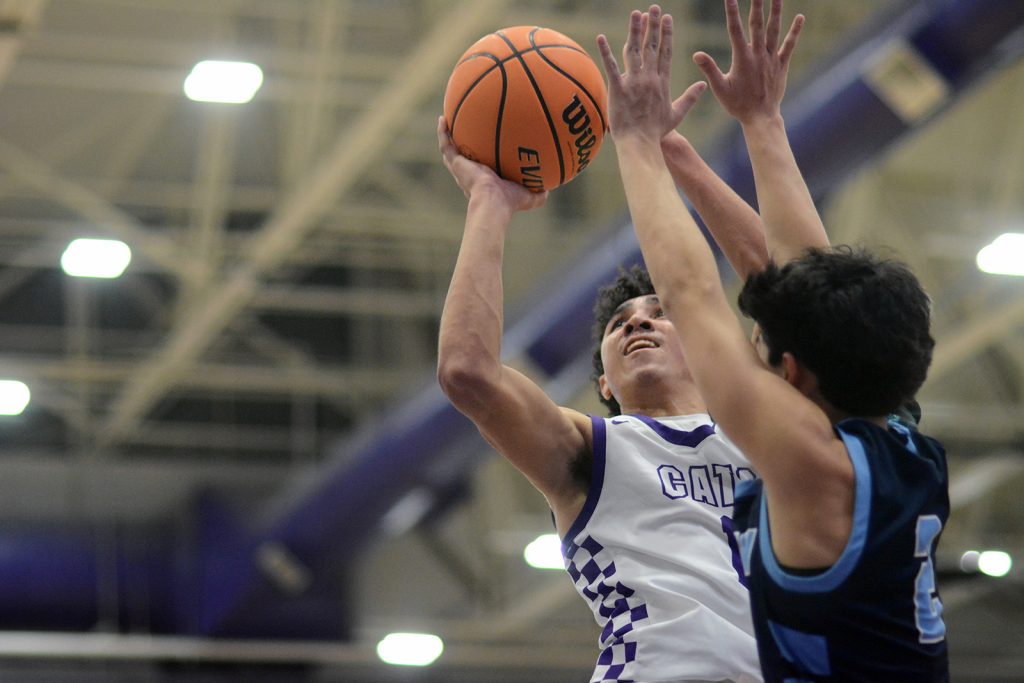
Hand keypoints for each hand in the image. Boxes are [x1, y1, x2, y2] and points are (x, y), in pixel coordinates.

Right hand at [437, 117, 546, 212]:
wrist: (493, 203)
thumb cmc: (510, 202)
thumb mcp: (530, 196)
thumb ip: (540, 191)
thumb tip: (552, 187)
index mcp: (484, 181)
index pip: (481, 166)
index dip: (481, 157)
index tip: (484, 145)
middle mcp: (470, 174)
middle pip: (464, 156)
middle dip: (463, 143)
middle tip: (464, 128)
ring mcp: (460, 168)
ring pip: (450, 148)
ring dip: (448, 135)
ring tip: (447, 119)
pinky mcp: (455, 163)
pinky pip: (446, 144)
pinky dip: (442, 132)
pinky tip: (443, 118)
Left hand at [597, 6, 705, 143]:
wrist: (639, 144)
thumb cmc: (656, 132)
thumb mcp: (676, 114)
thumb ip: (690, 98)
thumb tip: (703, 85)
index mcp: (662, 82)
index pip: (666, 52)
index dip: (667, 34)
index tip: (667, 18)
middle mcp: (649, 78)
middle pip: (652, 46)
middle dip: (653, 26)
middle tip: (654, 8)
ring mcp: (634, 82)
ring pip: (633, 51)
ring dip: (634, 31)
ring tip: (636, 13)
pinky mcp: (617, 89)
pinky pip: (610, 67)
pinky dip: (605, 52)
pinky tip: (601, 37)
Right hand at [693, 0, 803, 123]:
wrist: (761, 117)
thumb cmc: (737, 105)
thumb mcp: (720, 88)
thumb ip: (710, 69)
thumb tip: (696, 54)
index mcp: (742, 59)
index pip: (735, 30)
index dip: (731, 11)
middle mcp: (758, 55)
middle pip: (757, 24)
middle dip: (756, 4)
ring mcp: (771, 59)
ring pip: (775, 30)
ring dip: (776, 11)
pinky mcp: (781, 64)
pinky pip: (789, 44)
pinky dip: (795, 31)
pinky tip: (800, 17)